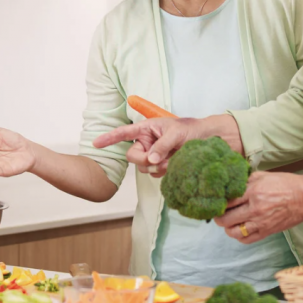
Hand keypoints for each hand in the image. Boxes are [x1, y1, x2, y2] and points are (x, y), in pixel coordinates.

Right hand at [93, 117, 210, 175]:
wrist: (206, 140)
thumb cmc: (190, 130)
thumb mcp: (176, 133)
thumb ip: (162, 146)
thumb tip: (150, 159)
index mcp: (146, 128)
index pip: (124, 133)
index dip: (109, 138)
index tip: (96, 143)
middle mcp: (146, 142)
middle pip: (132, 156)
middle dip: (144, 160)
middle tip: (158, 160)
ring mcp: (152, 154)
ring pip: (143, 167)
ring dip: (157, 167)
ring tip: (172, 159)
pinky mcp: (160, 165)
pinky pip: (154, 174)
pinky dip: (162, 172)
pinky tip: (173, 165)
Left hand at [214, 172, 302, 243]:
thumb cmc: (286, 184)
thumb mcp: (264, 175)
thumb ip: (246, 180)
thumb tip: (231, 184)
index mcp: (253, 192)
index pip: (227, 201)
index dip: (219, 202)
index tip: (217, 202)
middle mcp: (255, 209)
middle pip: (226, 219)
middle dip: (219, 217)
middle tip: (219, 214)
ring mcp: (261, 222)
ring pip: (234, 232)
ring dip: (228, 228)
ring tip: (229, 222)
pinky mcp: (267, 232)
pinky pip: (247, 239)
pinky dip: (239, 236)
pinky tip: (240, 229)